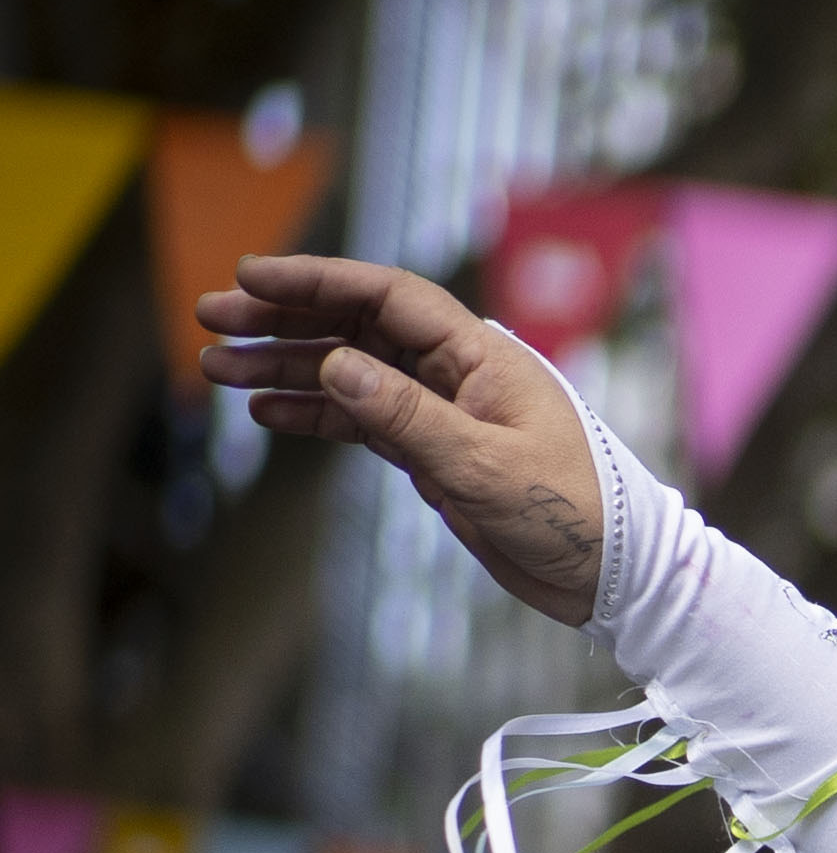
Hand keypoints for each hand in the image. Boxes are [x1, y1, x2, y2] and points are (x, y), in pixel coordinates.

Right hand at [196, 255, 612, 626]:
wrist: (610, 575)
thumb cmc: (572, 514)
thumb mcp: (486, 467)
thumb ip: (409, 418)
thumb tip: (337, 365)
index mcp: (484, 357)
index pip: (388, 297)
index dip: (317, 280)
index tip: (250, 276)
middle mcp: (459, 373)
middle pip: (357, 327)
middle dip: (283, 318)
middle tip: (210, 318)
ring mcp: (443, 411)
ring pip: (350, 374)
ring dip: (285, 367)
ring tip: (217, 368)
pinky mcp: (435, 452)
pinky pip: (362, 421)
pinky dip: (314, 414)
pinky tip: (266, 413)